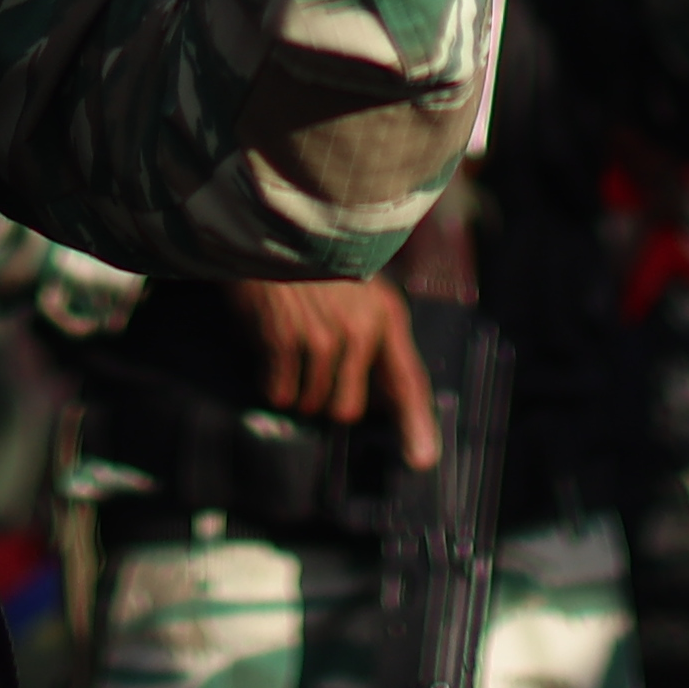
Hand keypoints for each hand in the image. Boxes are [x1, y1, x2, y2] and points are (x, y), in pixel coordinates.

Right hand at [230, 274, 439, 473]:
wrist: (271, 227)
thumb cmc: (315, 264)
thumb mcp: (360, 290)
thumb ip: (374, 338)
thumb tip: (379, 400)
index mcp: (385, 315)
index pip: (408, 380)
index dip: (416, 424)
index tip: (421, 460)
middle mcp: (361, 331)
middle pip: (348, 409)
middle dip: (327, 402)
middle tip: (311, 372)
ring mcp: (322, 337)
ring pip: (311, 404)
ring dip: (296, 391)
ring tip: (288, 351)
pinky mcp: (285, 340)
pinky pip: (279, 393)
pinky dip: (271, 384)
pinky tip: (267, 350)